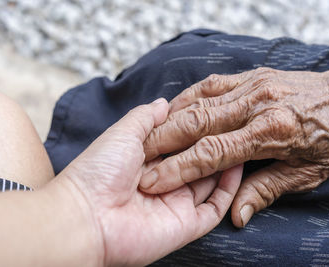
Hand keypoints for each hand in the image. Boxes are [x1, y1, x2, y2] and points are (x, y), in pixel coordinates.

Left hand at [56, 98, 242, 265]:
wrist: (87, 217)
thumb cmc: (98, 171)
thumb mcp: (123, 132)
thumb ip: (145, 117)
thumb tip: (164, 102)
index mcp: (147, 162)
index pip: (180, 143)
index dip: (196, 128)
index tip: (214, 111)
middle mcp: (164, 182)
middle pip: (197, 162)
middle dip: (214, 144)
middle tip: (234, 124)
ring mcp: (175, 204)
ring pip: (210, 183)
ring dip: (225, 162)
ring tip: (241, 139)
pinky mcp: (186, 225)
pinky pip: (214, 208)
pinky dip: (229, 190)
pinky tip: (237, 166)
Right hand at [140, 58, 328, 227]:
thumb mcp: (305, 175)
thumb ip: (266, 191)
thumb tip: (236, 217)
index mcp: (270, 132)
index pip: (212, 152)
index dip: (179, 168)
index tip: (154, 180)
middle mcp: (257, 105)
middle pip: (197, 122)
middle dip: (163, 140)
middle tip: (139, 156)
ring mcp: (254, 85)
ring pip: (200, 100)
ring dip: (171, 118)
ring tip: (150, 135)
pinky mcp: (253, 75)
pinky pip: (211, 84)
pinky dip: (189, 97)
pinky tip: (175, 109)